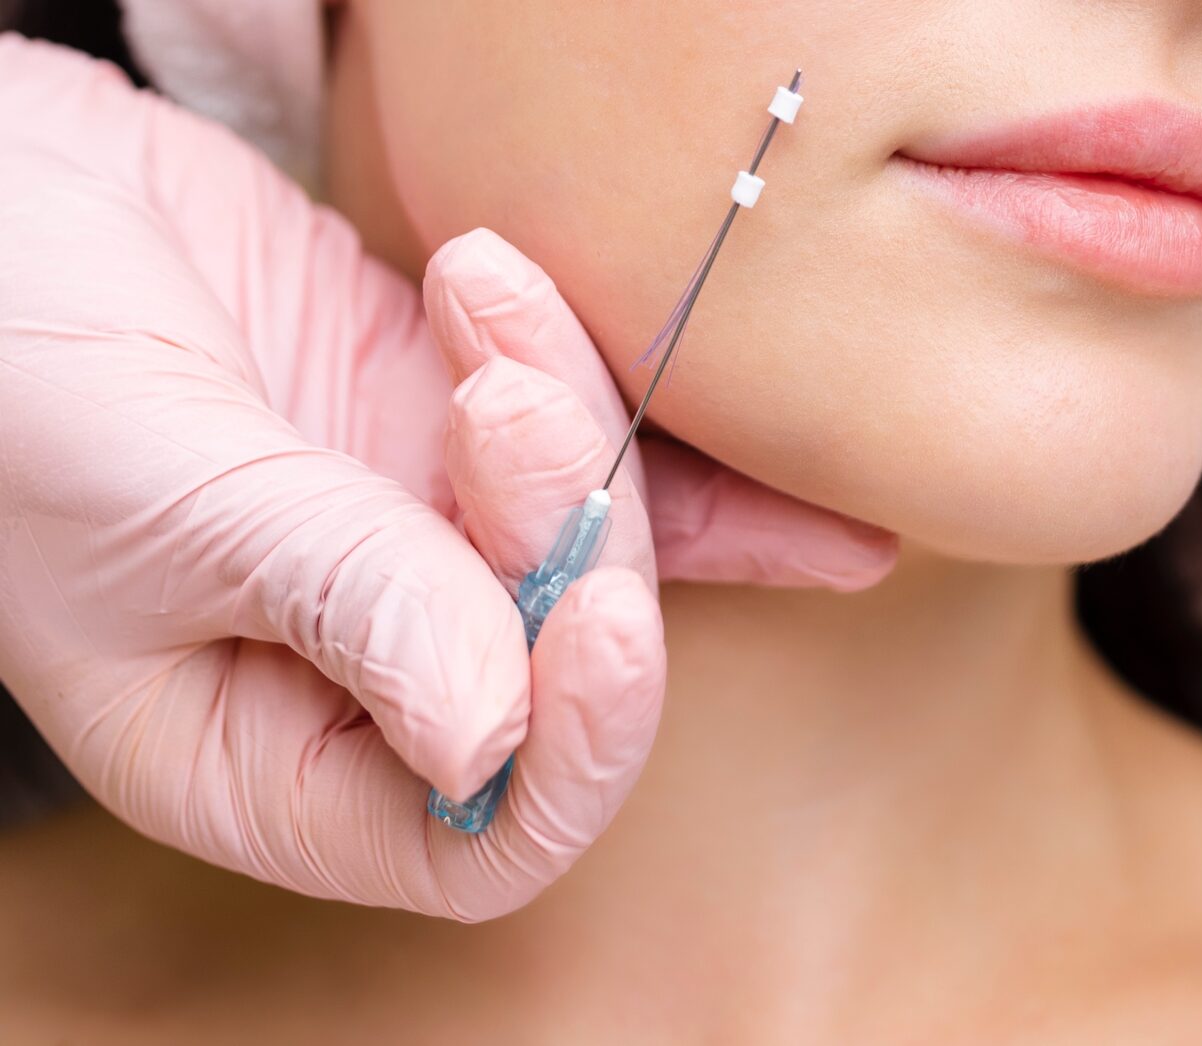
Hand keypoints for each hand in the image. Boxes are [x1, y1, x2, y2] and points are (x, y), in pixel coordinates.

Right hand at [0, 36, 895, 919]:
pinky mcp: (454, 434)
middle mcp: (365, 672)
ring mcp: (422, 546)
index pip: (472, 844)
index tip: (599, 624)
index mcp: (259, 756)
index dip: (571, 758)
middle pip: (563, 680)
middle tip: (504, 403)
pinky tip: (822, 512)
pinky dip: (704, 477)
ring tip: (488, 304)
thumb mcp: (152, 496)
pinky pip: (606, 468)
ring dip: (591, 444)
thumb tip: (500, 737)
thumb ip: (335, 598)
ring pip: (594, 554)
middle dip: (574, 550)